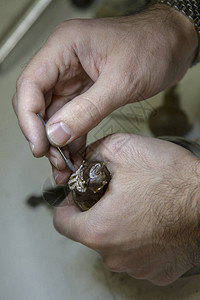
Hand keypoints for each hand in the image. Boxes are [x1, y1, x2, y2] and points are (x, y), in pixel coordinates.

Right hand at [12, 4, 197, 182]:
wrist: (173, 45)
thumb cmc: (153, 46)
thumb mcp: (121, 81)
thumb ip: (87, 110)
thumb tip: (57, 134)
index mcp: (65, 47)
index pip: (30, 85)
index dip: (28, 119)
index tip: (39, 146)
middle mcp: (64, 62)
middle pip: (37, 103)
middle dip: (43, 135)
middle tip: (54, 160)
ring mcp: (74, 79)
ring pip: (54, 115)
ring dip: (57, 142)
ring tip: (64, 165)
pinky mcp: (86, 92)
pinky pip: (72, 119)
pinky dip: (72, 138)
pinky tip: (74, 156)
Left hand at [54, 134, 199, 285]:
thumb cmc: (175, 180)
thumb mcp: (124, 149)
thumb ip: (93, 152)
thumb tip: (82, 160)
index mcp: (100, 230)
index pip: (62, 222)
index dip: (68, 204)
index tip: (78, 197)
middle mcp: (115, 255)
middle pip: (90, 232)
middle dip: (98, 211)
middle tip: (116, 194)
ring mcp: (137, 266)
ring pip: (114, 243)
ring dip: (120, 225)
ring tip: (139, 205)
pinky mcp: (156, 271)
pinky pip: (136, 253)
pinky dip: (139, 238)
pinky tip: (152, 221)